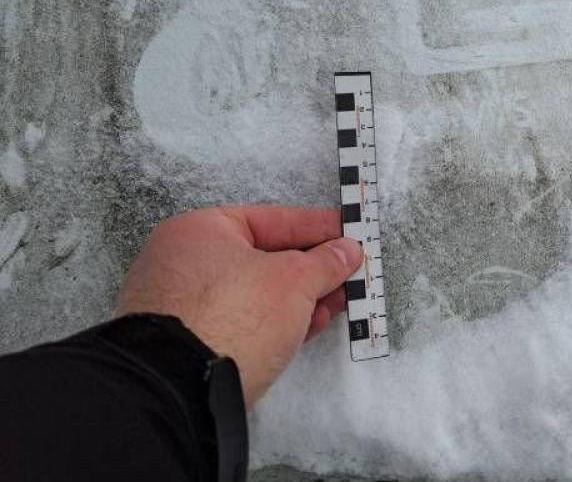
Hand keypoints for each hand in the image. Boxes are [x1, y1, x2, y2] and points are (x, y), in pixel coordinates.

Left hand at [116, 205, 362, 405]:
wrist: (183, 390)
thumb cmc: (235, 314)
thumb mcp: (294, 280)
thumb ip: (325, 263)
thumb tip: (348, 251)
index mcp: (199, 230)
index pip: (272, 219)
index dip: (317, 226)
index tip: (349, 232)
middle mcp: (184, 263)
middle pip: (264, 258)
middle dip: (312, 268)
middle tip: (350, 271)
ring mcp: (183, 306)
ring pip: (256, 293)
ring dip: (301, 297)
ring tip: (338, 301)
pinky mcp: (191, 344)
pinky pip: (244, 321)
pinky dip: (278, 320)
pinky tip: (311, 324)